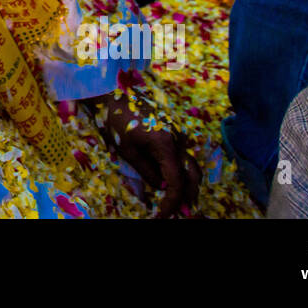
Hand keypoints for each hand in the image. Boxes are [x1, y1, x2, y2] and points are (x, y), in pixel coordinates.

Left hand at [86, 91, 201, 217]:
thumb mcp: (128, 151)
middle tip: (177, 212)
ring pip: (191, 164)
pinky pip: (183, 154)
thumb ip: (147, 171)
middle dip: (187, 195)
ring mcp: (179, 133)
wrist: (115, 93)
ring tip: (175, 200)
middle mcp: (179, 138)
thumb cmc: (117, 120)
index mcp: (166, 144)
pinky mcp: (175, 131)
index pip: (177, 181)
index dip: (172, 201)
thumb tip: (161, 187)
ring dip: (187, 184)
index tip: (164, 214)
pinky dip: (181, 170)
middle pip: (193, 174)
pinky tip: (171, 180)